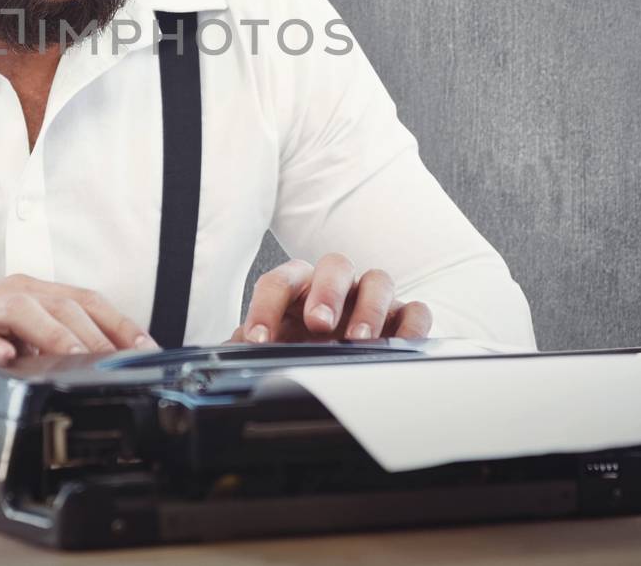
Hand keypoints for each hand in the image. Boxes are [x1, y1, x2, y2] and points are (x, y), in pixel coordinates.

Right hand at [0, 273, 158, 414]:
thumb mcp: (20, 353)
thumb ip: (54, 353)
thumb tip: (105, 369)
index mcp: (28, 296)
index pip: (82, 299)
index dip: (116, 321)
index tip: (144, 348)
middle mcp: (3, 295)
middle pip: (56, 301)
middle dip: (91, 330)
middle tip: (113, 360)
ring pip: (17, 308)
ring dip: (50, 332)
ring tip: (74, 356)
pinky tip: (5, 357)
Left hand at [232, 254, 431, 343]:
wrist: (337, 376)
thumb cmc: (299, 353)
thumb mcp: (270, 353)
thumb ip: (249, 350)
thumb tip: (223, 359)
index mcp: (298, 289)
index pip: (280, 282)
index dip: (266, 307)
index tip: (258, 340)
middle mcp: (336, 287)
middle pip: (335, 265)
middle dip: (326, 292)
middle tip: (318, 324)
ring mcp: (371, 300)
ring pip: (378, 280)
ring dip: (369, 306)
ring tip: (359, 338)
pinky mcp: (402, 320)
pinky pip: (416, 311)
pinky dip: (412, 325)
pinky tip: (399, 346)